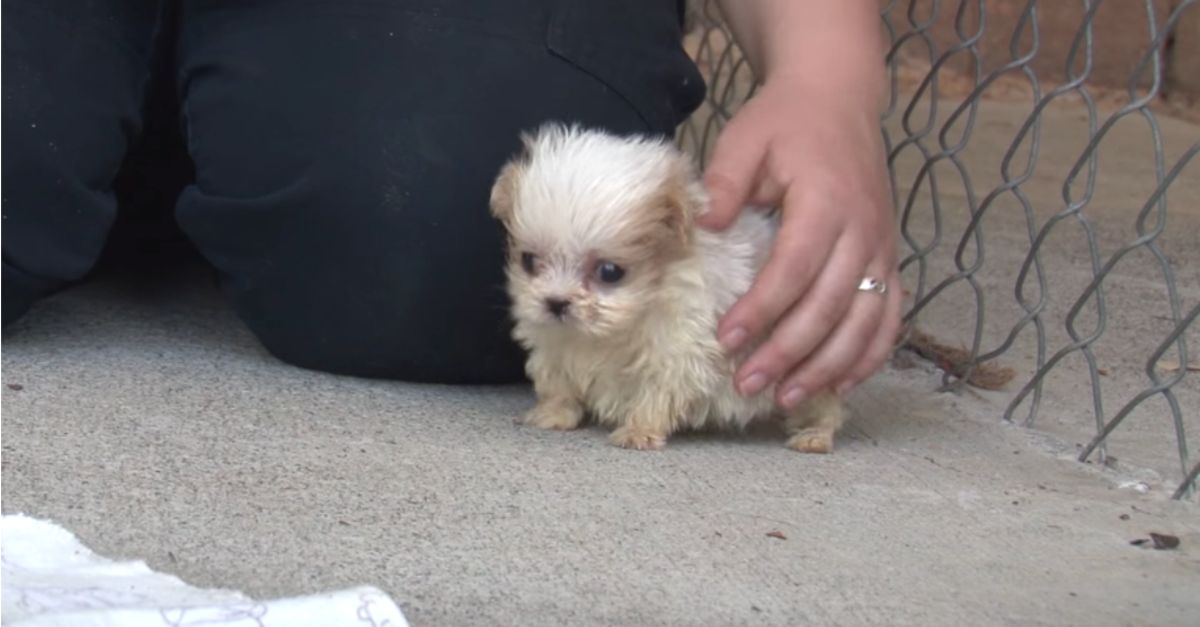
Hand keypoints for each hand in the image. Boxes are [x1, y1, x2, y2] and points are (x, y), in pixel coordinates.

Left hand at [698, 77, 901, 408]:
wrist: (839, 99)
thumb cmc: (784, 123)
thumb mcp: (745, 139)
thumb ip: (725, 181)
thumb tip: (705, 225)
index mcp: (826, 200)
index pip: (794, 268)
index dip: (763, 309)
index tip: (727, 339)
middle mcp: (863, 230)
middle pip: (829, 306)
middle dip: (788, 352)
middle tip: (748, 383)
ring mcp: (882, 248)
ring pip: (864, 322)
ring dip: (828, 366)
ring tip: (788, 398)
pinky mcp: (889, 259)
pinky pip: (889, 318)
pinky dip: (869, 356)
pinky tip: (840, 385)